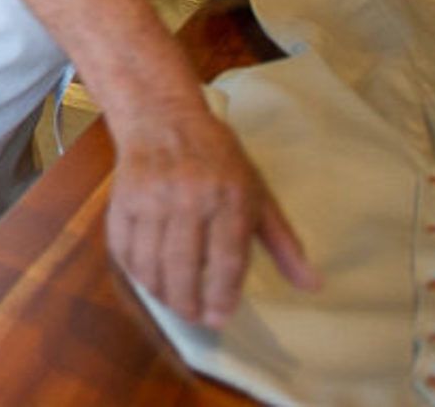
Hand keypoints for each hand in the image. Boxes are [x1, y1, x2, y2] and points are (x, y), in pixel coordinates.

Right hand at [107, 106, 319, 327]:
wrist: (163, 116)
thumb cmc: (217, 157)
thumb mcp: (259, 193)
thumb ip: (284, 243)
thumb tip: (312, 284)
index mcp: (229, 197)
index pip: (226, 260)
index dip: (222, 296)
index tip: (220, 317)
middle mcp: (189, 198)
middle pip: (184, 268)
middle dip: (188, 304)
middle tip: (194, 317)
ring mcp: (151, 198)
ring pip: (150, 263)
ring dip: (160, 292)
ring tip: (172, 302)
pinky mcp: (122, 198)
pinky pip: (124, 248)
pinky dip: (134, 271)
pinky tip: (148, 278)